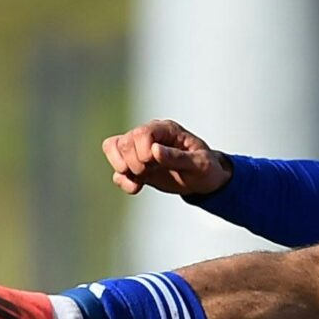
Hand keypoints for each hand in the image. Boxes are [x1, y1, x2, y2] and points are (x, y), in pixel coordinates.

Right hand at [102, 119, 231, 196]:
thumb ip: (178, 158)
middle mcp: (150, 136)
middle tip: (148, 172)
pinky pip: (117, 168)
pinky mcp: (136, 164)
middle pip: (124, 142)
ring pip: (113, 149)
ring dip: (122, 168)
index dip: (142, 150)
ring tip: (140, 179)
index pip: (141, 133)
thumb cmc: (205, 168)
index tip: (152, 163)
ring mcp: (140, 149)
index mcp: (166, 130)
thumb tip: (154, 150)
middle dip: (132, 162)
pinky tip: (136, 188)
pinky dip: (122, 180)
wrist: (204, 180)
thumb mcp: (199, 164)